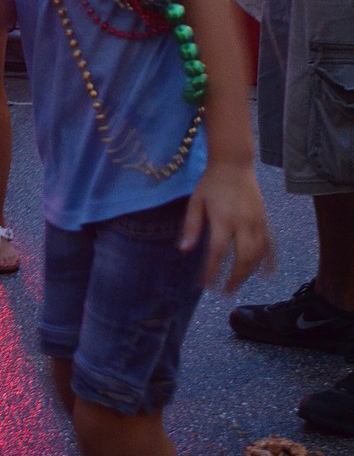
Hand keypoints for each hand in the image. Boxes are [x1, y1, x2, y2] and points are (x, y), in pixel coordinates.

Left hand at [179, 163, 273, 293]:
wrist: (234, 164)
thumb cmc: (211, 183)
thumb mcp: (196, 201)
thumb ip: (191, 226)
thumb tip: (184, 250)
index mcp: (223, 219)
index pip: (218, 252)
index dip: (212, 271)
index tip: (205, 285)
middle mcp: (243, 223)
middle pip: (242, 258)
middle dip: (234, 278)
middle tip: (224, 291)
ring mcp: (257, 222)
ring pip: (258, 255)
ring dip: (248, 273)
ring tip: (237, 283)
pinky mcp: (265, 220)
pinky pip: (271, 245)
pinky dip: (269, 261)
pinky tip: (266, 275)